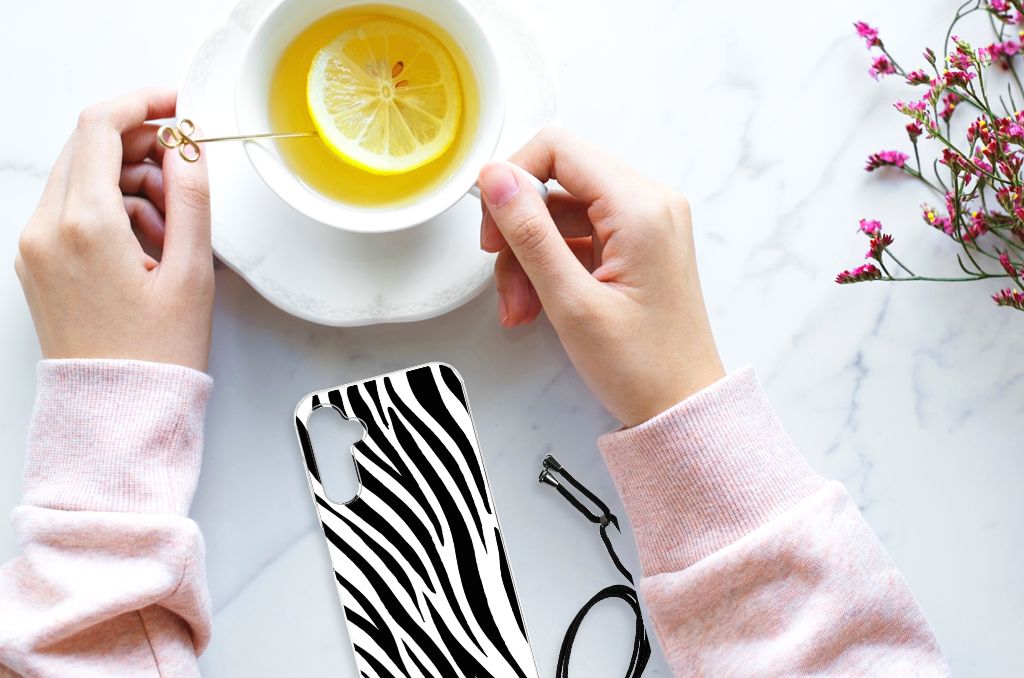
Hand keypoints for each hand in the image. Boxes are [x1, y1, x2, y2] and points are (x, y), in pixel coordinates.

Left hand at [15, 88, 213, 371]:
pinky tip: (147, 244)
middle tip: (185, 173)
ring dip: (129, 182)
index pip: (101, 127)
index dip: (143, 103)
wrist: (117, 411)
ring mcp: (35, 246)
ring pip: (82, 178)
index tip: (176, 105)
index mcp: (85, 225)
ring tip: (173, 227)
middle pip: (88, 147)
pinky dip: (111, 209)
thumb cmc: (156, 354)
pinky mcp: (37, 263)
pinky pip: (72, 210)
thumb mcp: (192, 272)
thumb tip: (188, 147)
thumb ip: (192, 198)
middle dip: (141, 147)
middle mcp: (47, 229)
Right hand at [478, 128, 723, 426]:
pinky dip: (550, 267)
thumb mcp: (571, 301)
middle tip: (503, 278)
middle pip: (557, 182)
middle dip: (519, 230)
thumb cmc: (642, 366)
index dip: (513, 179)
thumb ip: (530, 233)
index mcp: (641, 207)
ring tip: (520, 308)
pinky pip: (578, 237)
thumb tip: (495, 177)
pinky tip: (537, 305)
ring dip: (529, 257)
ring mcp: (645, 224)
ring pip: (561, 213)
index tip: (492, 227)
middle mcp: (649, 203)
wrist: (682, 408)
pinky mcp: (637, 245)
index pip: (558, 149)